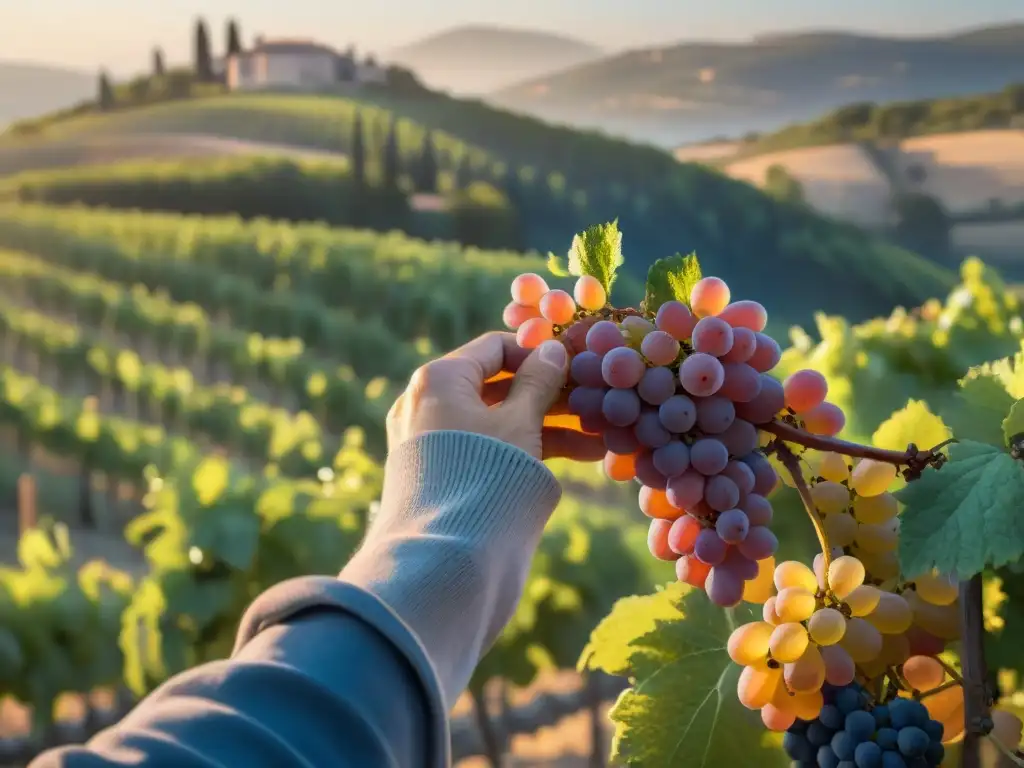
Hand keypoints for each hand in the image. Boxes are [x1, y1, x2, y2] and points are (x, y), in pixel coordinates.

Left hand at [387, 332, 605, 461]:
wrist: (444, 554)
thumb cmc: (484, 473)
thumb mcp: (520, 422)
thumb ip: (538, 382)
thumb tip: (552, 349)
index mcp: (438, 378)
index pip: (494, 347)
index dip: (538, 353)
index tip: (576, 364)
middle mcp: (426, 402)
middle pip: (498, 385)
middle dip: (549, 394)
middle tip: (593, 400)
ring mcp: (432, 438)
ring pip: (497, 419)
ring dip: (547, 424)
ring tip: (599, 437)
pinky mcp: (442, 469)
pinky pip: (488, 445)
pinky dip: (527, 446)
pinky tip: (582, 456)